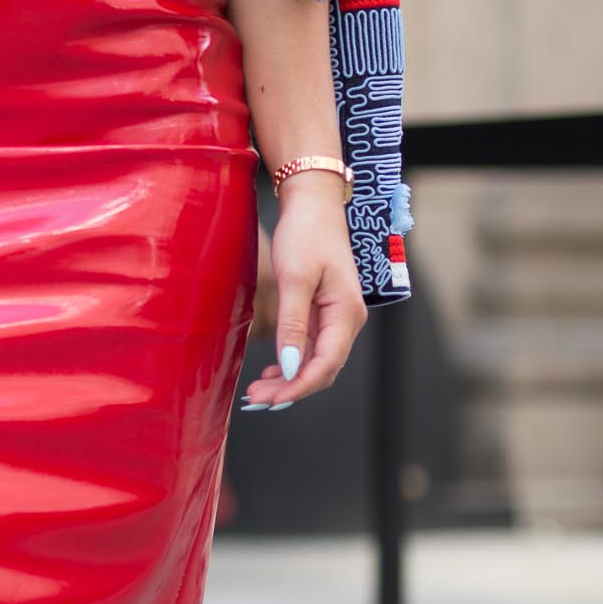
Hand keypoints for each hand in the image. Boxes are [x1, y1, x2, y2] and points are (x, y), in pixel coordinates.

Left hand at [242, 180, 366, 408]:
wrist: (313, 204)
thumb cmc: (305, 234)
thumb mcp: (295, 278)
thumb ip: (292, 324)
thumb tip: (291, 366)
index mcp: (346, 313)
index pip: (326, 365)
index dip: (298, 387)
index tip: (269, 400)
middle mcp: (348, 320)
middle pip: (323, 369)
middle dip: (290, 388)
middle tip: (254, 400)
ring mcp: (338, 317)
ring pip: (317, 361)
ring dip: (290, 379)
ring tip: (258, 390)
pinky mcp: (326, 312)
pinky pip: (312, 347)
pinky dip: (293, 362)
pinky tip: (272, 370)